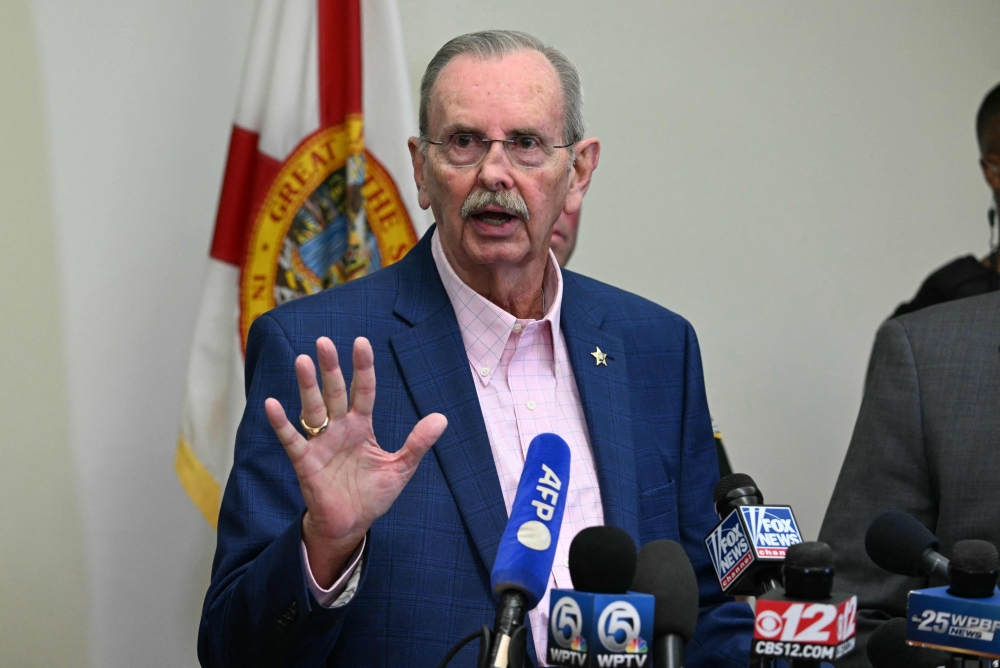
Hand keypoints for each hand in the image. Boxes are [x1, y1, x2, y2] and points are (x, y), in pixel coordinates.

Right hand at [264, 336, 447, 585]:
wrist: (351, 524)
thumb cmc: (373, 494)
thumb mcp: (400, 468)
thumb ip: (418, 443)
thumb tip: (442, 418)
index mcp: (362, 426)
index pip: (363, 390)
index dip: (363, 367)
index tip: (361, 342)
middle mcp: (340, 428)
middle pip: (334, 392)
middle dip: (330, 367)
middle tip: (323, 341)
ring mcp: (321, 443)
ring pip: (313, 408)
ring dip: (307, 386)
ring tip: (302, 361)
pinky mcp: (306, 462)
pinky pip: (292, 439)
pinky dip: (281, 423)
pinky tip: (272, 404)